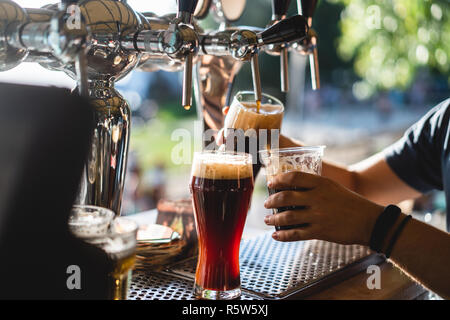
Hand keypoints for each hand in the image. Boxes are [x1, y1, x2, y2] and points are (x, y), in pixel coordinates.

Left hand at [263, 171, 383, 245]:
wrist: (368, 221)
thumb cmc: (349, 202)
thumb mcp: (332, 187)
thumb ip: (314, 186)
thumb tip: (291, 187)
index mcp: (320, 183)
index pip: (293, 177)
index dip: (278, 180)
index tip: (270, 183)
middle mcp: (317, 198)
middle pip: (285, 197)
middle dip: (271, 201)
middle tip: (266, 204)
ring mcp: (318, 215)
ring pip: (288, 216)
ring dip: (274, 219)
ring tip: (268, 220)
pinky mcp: (320, 231)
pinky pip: (296, 234)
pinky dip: (283, 235)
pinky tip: (276, 235)